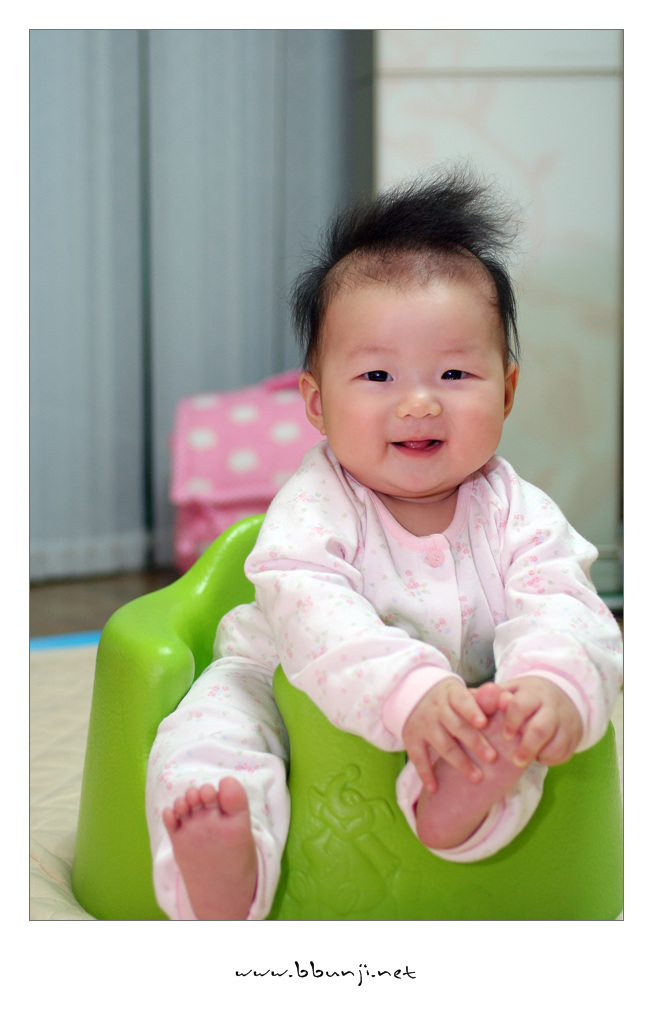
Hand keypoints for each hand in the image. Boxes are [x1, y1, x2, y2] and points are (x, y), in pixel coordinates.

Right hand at [402, 677, 496, 792]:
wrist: (414, 695)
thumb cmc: (451, 699)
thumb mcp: (463, 692)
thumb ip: (483, 698)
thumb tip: (508, 700)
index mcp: (451, 695)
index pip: (462, 701)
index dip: (472, 712)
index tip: (483, 723)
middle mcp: (436, 709)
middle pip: (456, 726)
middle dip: (475, 742)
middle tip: (492, 757)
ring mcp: (423, 724)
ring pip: (442, 745)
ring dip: (460, 762)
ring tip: (477, 777)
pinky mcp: (411, 738)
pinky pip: (418, 758)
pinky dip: (425, 774)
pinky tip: (435, 788)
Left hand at [496, 675, 582, 767]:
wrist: (562, 694)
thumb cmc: (526, 696)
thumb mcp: (510, 691)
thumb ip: (490, 696)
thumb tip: (468, 696)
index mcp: (531, 692)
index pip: (521, 705)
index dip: (512, 722)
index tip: (506, 736)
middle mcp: (550, 706)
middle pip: (541, 728)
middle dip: (527, 746)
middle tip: (515, 760)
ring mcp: (565, 721)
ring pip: (557, 742)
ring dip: (540, 754)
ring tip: (525, 760)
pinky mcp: (574, 735)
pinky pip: (565, 751)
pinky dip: (552, 758)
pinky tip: (539, 757)